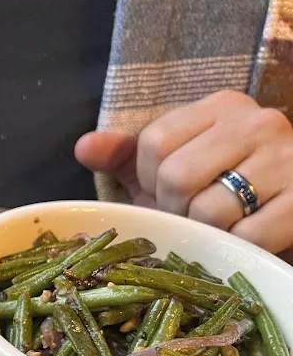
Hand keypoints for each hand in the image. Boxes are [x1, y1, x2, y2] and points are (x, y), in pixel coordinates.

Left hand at [75, 90, 292, 253]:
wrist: (287, 210)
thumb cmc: (219, 190)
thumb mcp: (169, 167)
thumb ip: (126, 155)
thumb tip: (83, 147)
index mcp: (221, 107)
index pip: (153, 144)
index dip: (148, 180)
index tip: (167, 192)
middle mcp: (259, 123)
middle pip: (177, 176)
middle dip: (173, 209)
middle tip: (190, 216)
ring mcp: (288, 160)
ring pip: (210, 209)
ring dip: (203, 232)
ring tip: (217, 227)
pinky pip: (248, 236)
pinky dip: (235, 247)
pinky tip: (242, 240)